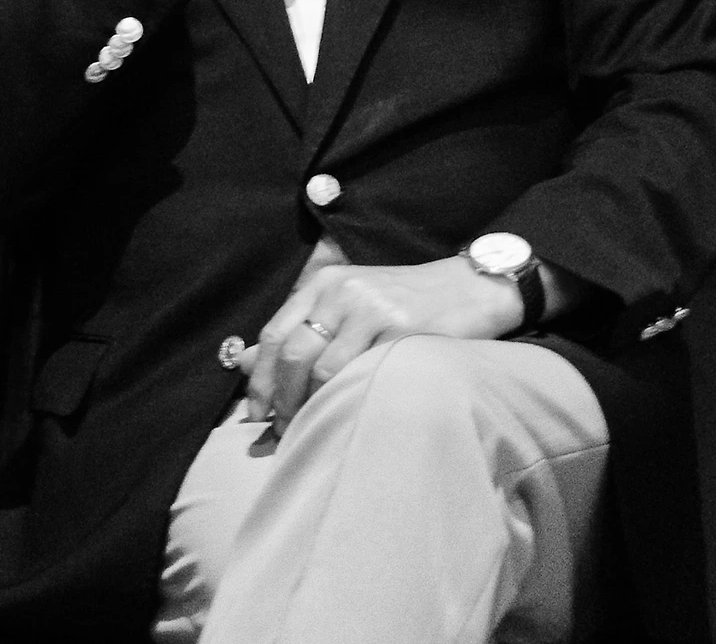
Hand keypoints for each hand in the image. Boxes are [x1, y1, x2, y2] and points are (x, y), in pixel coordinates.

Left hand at [237, 258, 523, 435]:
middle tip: (281, 430)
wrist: (467, 287)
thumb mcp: (348, 303)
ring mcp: (372, 310)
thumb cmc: (401, 301)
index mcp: (323, 284)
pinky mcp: (401, 330)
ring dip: (310, 407)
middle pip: (293, 354)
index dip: (260, 379)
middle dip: (281, 399)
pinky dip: (345, 400)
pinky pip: (361, 374)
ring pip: (322, 369)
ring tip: (311, 429)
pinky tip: (345, 415)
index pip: (275, 334)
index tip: (253, 414)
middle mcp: (342, 292)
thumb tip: (249, 361)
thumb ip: (303, 327)